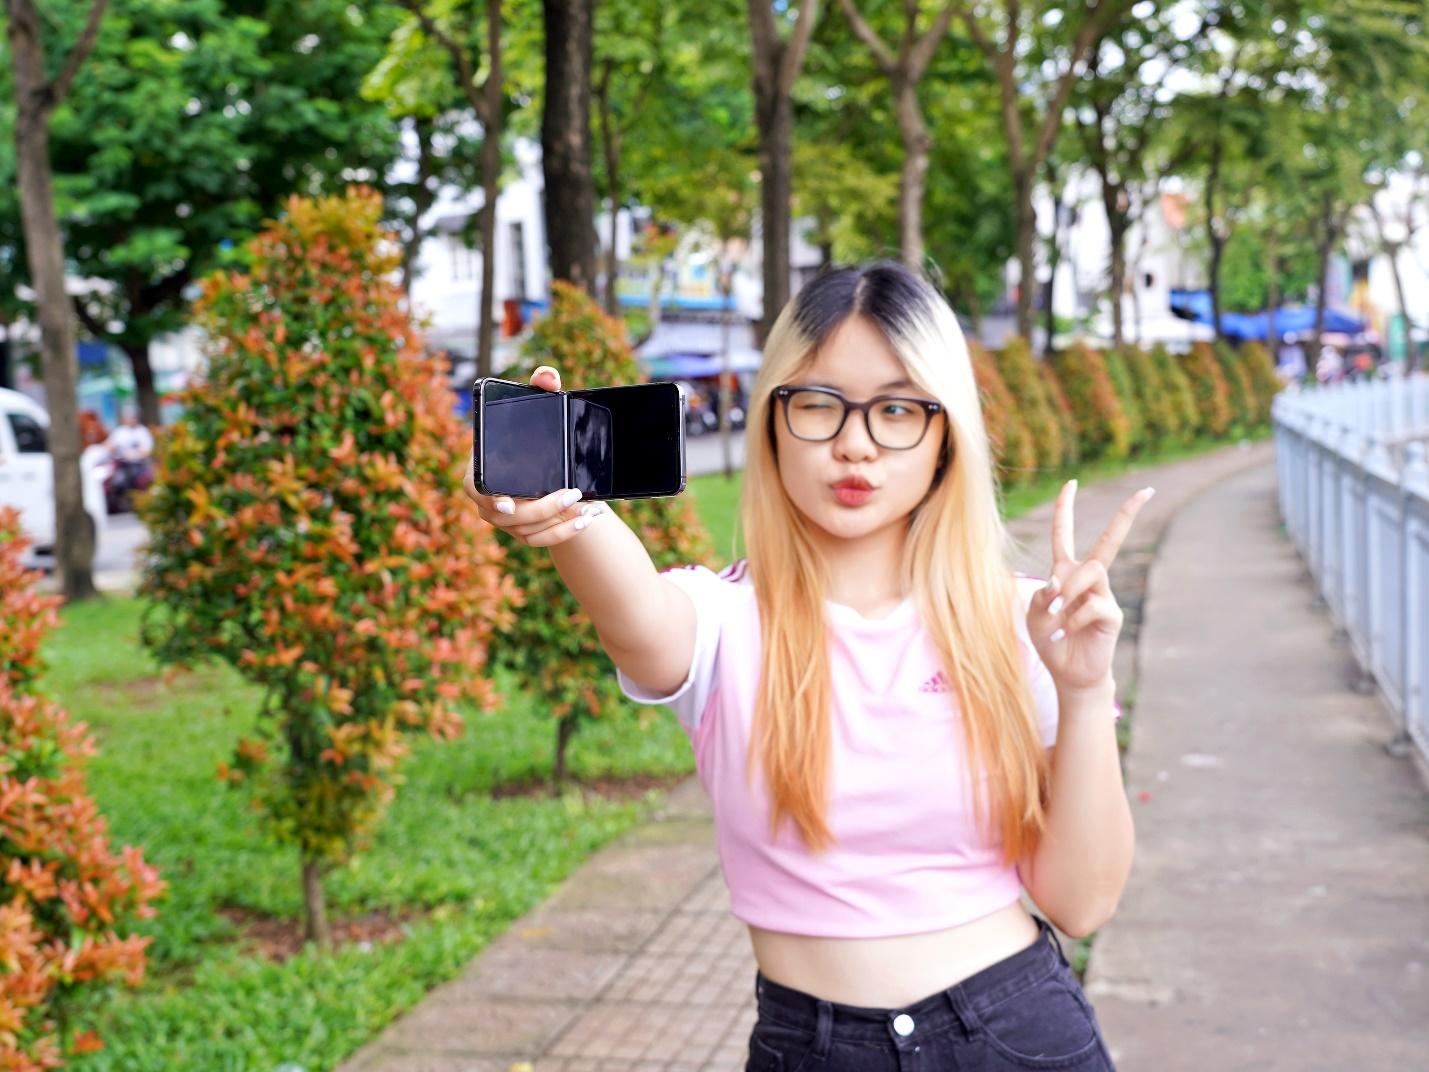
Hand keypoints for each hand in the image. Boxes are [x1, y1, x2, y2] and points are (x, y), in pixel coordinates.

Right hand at [463, 365, 604, 546]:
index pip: (474, 488)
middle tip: (572, 494)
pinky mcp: (523, 532)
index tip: (508, 503)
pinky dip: (564, 534)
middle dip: (540, 509)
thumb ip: (542, 386)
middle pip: (507, 516)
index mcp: (480, 468)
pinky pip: (540, 540)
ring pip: (526, 531)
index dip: (488, 498)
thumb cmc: (537, 433)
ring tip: (588, 509)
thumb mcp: (541, 407)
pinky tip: (586, 521)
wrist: (548, 464)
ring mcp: (504, 519)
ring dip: (558, 523)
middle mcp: (487, 498)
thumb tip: (547, 376)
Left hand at [1025, 479, 1154, 694]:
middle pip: (1109, 541)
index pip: (1063, 535)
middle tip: (1146, 491)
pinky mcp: (1112, 614)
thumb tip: (1058, 584)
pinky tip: (1067, 631)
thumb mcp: (1033, 616)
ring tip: (1057, 614)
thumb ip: (1040, 596)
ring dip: (1069, 590)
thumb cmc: (1051, 640)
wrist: (1069, 673)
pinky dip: (1073, 618)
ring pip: (1091, 570)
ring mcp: (1104, 594)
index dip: (1065, 509)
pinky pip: (1092, 605)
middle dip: (1127, 515)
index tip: (1071, 483)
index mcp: (1065, 572)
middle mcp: (1088, 579)